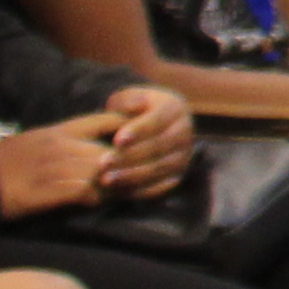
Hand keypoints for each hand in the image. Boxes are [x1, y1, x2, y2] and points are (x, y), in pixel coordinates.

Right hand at [0, 109, 145, 219]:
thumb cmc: (7, 162)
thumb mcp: (42, 139)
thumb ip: (72, 140)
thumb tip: (104, 150)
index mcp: (63, 128)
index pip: (110, 121)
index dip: (132, 131)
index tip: (147, 143)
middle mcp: (64, 144)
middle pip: (114, 149)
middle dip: (130, 164)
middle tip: (146, 177)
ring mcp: (57, 166)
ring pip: (104, 172)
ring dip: (116, 185)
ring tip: (125, 194)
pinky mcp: (49, 190)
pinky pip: (85, 192)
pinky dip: (96, 199)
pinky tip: (96, 203)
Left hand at [92, 86, 196, 200]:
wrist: (151, 127)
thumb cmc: (133, 110)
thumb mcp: (130, 97)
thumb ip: (127, 100)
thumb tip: (132, 107)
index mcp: (175, 108)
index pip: (157, 120)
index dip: (138, 131)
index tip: (116, 141)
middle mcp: (184, 132)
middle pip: (158, 146)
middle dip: (129, 156)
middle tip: (103, 163)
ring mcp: (183, 155)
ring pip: (159, 167)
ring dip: (132, 175)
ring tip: (106, 179)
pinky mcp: (177, 174)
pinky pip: (161, 185)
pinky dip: (140, 189)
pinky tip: (118, 191)